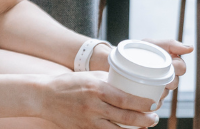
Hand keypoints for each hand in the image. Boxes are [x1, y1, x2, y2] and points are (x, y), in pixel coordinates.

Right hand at [40, 71, 158, 127]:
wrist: (45, 97)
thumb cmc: (69, 83)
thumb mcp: (90, 75)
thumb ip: (109, 80)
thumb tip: (129, 83)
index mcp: (96, 89)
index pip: (124, 99)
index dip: (142, 104)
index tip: (153, 104)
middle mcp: (93, 106)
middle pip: (124, 117)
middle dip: (144, 119)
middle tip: (154, 118)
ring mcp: (88, 121)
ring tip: (145, 127)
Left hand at [141, 38, 191, 106]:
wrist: (119, 61)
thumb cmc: (138, 51)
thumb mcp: (152, 43)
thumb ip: (171, 44)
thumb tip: (191, 48)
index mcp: (171, 64)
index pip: (182, 68)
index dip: (178, 68)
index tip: (170, 65)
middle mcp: (168, 78)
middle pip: (175, 83)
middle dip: (169, 82)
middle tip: (161, 78)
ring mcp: (160, 89)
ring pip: (165, 94)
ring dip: (160, 92)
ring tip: (149, 87)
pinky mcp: (151, 99)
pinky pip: (155, 105)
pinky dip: (152, 104)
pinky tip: (146, 101)